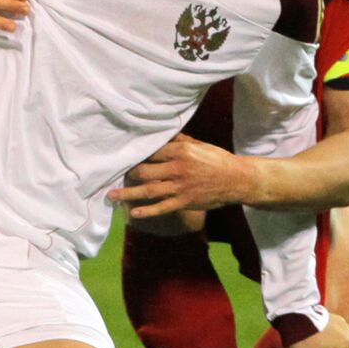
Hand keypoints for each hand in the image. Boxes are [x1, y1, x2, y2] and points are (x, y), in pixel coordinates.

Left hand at [107, 134, 251, 217]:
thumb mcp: (199, 145)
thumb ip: (179, 140)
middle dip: (128, 174)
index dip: (136, 155)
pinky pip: (161, 207)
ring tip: (111, 195)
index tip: (124, 156)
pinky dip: (146, 211)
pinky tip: (133, 213)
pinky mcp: (184, 202)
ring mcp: (179, 187)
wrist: (236, 180)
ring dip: (127, 194)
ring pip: (147, 190)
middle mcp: (177, 169)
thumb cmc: (217, 160)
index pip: (150, 152)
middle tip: (117, 175)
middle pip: (143, 171)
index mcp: (180, 151)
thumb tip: (162, 134)